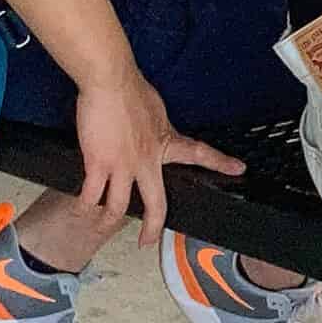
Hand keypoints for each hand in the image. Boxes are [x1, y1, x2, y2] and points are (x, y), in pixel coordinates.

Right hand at [72, 67, 245, 245]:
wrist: (110, 81)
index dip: (220, 162)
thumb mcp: (156, 111)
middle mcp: (148, 160)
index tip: (239, 169)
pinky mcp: (99, 163)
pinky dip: (85, 205)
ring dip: (109, 220)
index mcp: (165, 142)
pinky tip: (82, 210)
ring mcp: (123, 165)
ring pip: (118, 207)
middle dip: (153, 227)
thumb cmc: (131, 90)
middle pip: (156, 203)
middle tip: (148, 241)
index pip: (199, 153)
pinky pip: (91, 194)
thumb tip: (153, 134)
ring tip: (104, 226)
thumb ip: (157, 129)